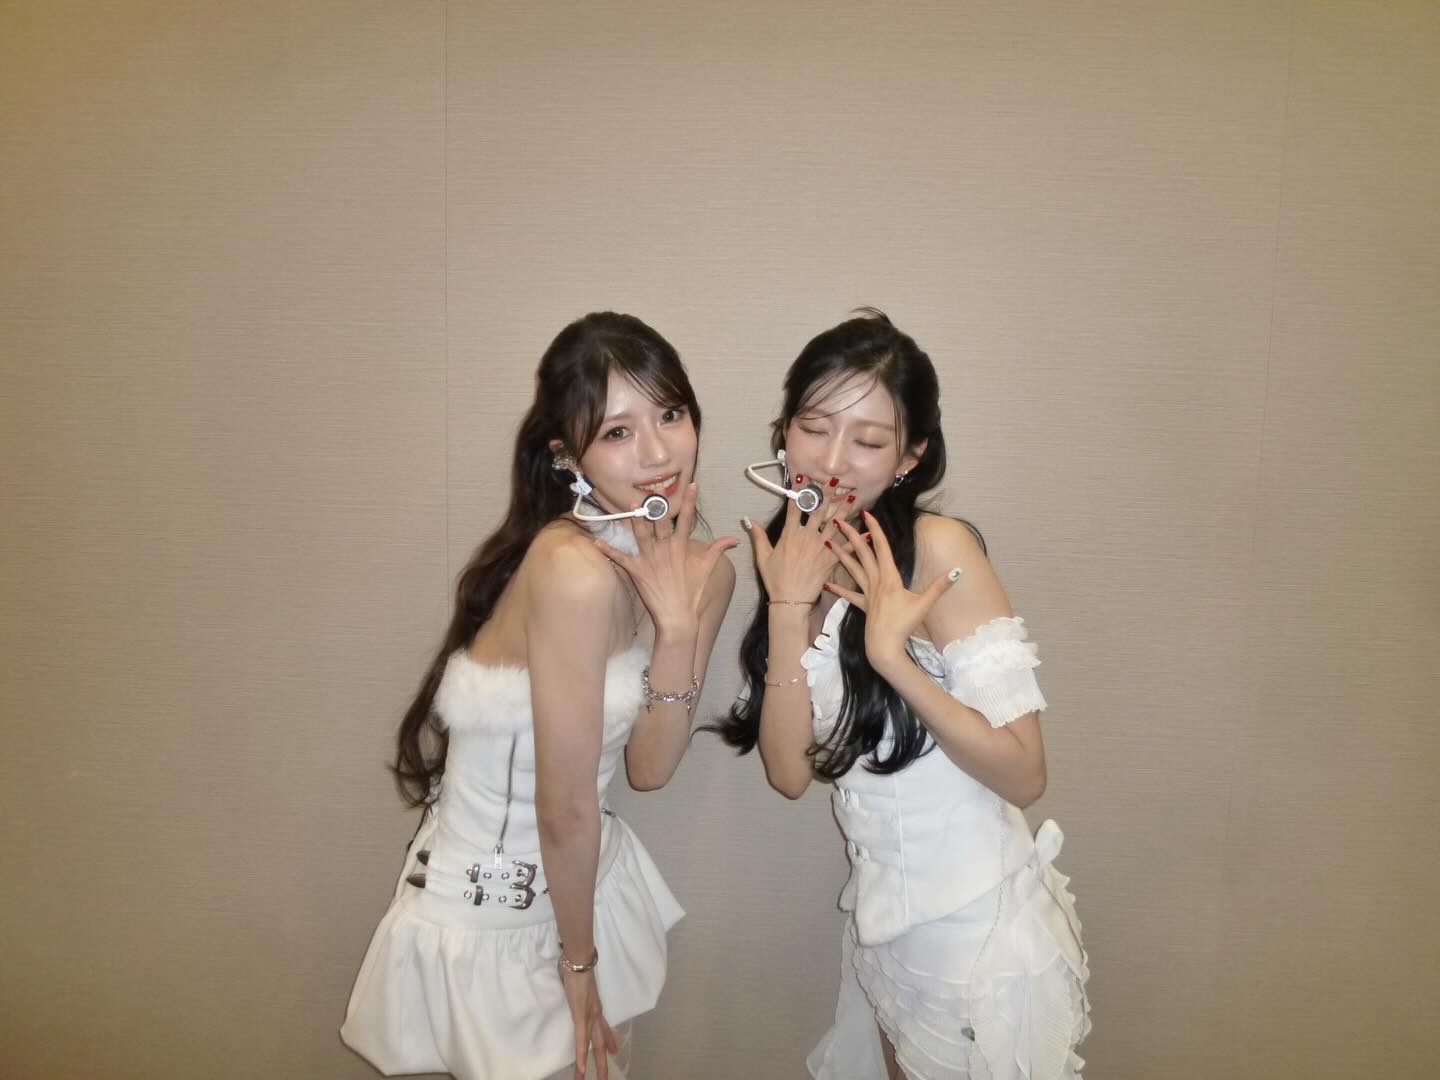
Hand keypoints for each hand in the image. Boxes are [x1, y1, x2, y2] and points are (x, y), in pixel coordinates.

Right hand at [560, 964, 617, 1079]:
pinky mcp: (581, 1016)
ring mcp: (589, 1016)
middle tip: (605, 1076)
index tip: (615, 1050)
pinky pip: (581, 1041)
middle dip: (604, 1060)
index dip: (610, 1040)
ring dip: (594, 1065)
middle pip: (601, 1042)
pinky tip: (582, 1070)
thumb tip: (573, 987)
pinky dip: (582, 1056)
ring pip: (594, 1046)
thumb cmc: (576, 967)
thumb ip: (579, 990)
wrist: (578, 960)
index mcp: (595, 1006)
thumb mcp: (579, 983)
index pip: (605, 1027)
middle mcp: (596, 1013)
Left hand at [593, 481, 736, 636]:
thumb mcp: (707, 568)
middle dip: (654, 505)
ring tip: (630, 505)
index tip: (692, 485)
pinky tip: (596, 541)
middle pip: (659, 521)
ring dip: (635, 519)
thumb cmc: (692, 593)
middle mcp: (664, 548)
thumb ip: (718, 549)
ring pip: (640, 533)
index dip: (690, 501)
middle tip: (649, 491)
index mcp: (681, 546)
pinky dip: (608, 550)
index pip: (687, 519)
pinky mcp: (637, 570)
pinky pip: (620, 557)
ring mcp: (649, 558)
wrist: (678, 616)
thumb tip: (735, 538)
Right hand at [740, 480, 847, 606]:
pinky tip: (867, 531)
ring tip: (851, 496)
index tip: (803, 476)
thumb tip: (749, 521)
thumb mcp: (763, 558)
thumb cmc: (775, 580)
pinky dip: (857, 539)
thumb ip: (759, 537)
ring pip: (834, 523)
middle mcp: (807, 537)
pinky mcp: (831, 559)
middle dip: (827, 493)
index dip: (799, 491)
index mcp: (790, 534)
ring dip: (843, 509)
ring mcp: (820, 547)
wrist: (791, 600)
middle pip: (818, 510)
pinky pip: (846, 546)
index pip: (795, 507)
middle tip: (835, 480)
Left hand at [824, 511, 961, 670]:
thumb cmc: (904, 626)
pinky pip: (849, 594)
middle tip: (838, 520)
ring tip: (828, 543)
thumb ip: (940, 587)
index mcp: (890, 577)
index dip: (875, 529)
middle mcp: (876, 582)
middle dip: (851, 535)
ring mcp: (867, 594)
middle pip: (862, 554)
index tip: (867, 514)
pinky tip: (827, 583)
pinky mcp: (863, 606)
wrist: (885, 647)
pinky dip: (839, 588)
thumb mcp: (924, 604)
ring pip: (852, 569)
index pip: (882, 547)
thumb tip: (957, 571)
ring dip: (841, 555)